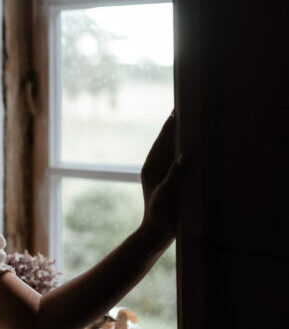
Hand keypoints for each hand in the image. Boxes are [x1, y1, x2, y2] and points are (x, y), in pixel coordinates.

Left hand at [140, 110, 183, 235]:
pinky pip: (180, 158)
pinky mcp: (172, 177)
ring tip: (194, 118)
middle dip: (177, 124)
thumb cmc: (160, 215)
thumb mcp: (167, 196)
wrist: (157, 232)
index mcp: (152, 166)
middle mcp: (156, 165)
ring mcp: (164, 171)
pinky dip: (187, 148)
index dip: (171, 124)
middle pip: (168, 139)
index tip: (179, 108)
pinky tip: (197, 143)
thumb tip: (184, 155)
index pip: (162, 139)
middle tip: (189, 106)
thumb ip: (174, 176)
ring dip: (183, 134)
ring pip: (174, 147)